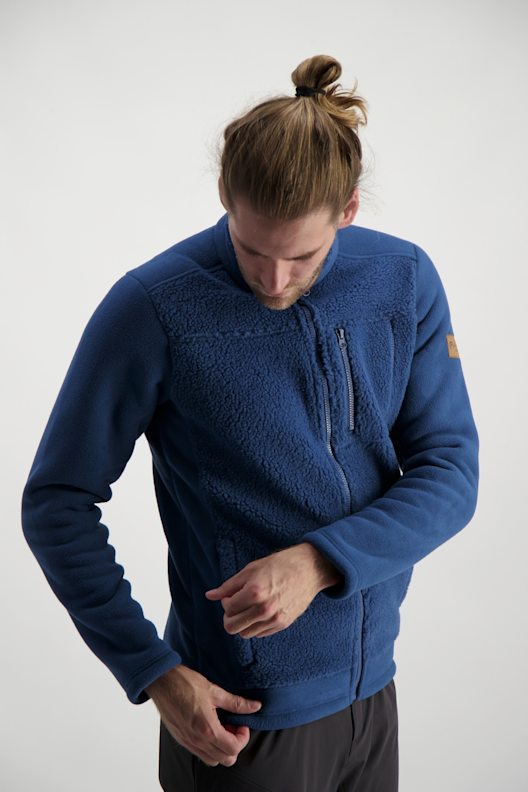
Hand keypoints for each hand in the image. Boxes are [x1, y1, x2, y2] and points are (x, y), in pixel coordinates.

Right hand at [145, 663, 262, 766]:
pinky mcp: (181, 740)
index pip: (234, 748)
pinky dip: (210, 747)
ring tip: (221, 727)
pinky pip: (200, 754)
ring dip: (222, 748)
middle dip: (235, 744)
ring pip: (213, 760)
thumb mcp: (214, 690)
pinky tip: (209, 728)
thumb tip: (255, 706)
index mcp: (207, 729)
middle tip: (232, 725)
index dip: (243, 737)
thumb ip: (236, 703)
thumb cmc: (185, 683)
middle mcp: (197, 741)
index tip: (241, 723)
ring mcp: (188, 742)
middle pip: (226, 759)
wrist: (161, 682)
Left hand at [204, 542, 340, 638]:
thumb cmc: (279, 565)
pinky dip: (255, 625)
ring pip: (246, 633)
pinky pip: (260, 633)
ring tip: (249, 607)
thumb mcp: (251, 570)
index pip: (227, 609)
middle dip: (230, 617)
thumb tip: (209, 595)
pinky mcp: (283, 624)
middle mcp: (264, 608)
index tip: (232, 595)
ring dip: (242, 622)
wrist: (309, 569)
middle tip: (235, 606)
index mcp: (254, 592)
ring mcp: (274, 618)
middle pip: (232, 627)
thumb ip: (228, 586)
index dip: (226, 602)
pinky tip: (260, 611)